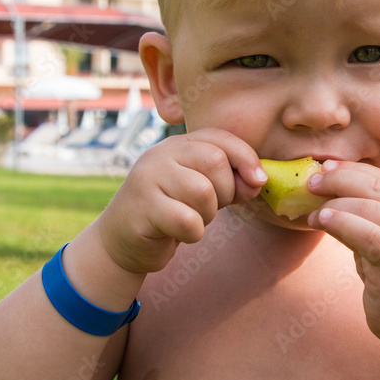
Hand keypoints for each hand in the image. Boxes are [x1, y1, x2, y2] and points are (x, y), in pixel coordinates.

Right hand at [94, 128, 265, 275]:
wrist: (121, 242)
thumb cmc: (170, 213)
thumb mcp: (203, 191)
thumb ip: (230, 180)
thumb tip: (258, 179)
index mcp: (178, 145)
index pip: (220, 137)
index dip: (246, 158)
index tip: (257, 181)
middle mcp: (160, 154)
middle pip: (215, 161)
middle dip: (225, 191)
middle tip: (210, 208)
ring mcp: (147, 178)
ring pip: (203, 192)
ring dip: (207, 214)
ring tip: (191, 218)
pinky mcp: (142, 208)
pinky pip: (187, 220)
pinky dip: (193, 233)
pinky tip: (179, 233)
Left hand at [307, 161, 379, 347]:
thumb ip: (372, 220)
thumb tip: (330, 195)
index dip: (355, 170)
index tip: (327, 167)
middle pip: (379, 187)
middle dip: (341, 180)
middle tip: (312, 182)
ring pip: (370, 208)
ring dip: (335, 205)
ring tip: (313, 214)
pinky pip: (367, 235)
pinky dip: (342, 223)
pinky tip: (322, 221)